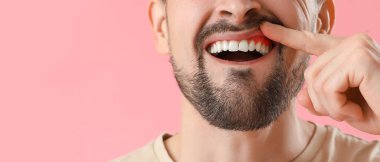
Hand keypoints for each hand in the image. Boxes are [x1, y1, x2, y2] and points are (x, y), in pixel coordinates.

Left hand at [261, 22, 379, 134]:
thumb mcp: (345, 108)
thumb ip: (321, 100)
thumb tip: (300, 95)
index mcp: (347, 52)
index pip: (312, 42)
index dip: (287, 36)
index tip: (266, 29)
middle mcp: (352, 42)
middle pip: (309, 74)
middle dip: (323, 101)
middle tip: (348, 109)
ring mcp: (357, 46)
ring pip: (315, 82)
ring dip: (332, 106)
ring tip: (356, 109)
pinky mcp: (360, 57)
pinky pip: (328, 87)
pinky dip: (338, 106)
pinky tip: (357, 109)